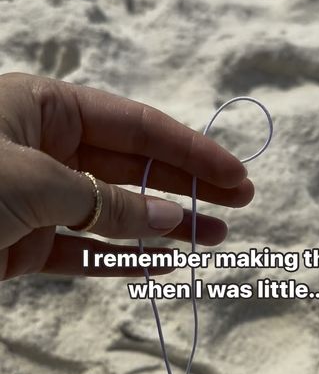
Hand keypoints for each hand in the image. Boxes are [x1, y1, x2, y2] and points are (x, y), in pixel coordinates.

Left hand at [0, 73, 253, 279]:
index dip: (190, 151)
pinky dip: (121, 259)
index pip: (136, 127)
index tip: (236, 175)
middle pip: (132, 167)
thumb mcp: (36, 181)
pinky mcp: (22, 246)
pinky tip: (163, 264)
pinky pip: (82, 252)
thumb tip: (169, 217)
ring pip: (112, 214)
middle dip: (186, 185)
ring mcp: (35, 200)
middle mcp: (44, 150)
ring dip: (163, 226)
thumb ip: (105, 202)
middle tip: (239, 202)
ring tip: (213, 238)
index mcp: (45, 109)